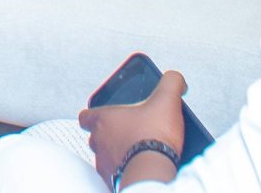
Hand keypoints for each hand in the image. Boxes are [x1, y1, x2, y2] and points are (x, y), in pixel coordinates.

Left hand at [80, 69, 187, 185]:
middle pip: (96, 136)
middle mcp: (98, 142)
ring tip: (136, 151)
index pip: (86, 115)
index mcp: (103, 120)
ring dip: (117, 153)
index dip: (96, 113)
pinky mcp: (113, 181)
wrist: (152, 173)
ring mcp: (104, 163)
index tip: (108, 114)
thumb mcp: (166, 100)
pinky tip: (138, 168)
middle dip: (111, 134)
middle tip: (129, 133)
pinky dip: (123, 170)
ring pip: (105, 156)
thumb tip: (175, 78)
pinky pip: (114, 174)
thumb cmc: (153, 137)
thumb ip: (170, 82)